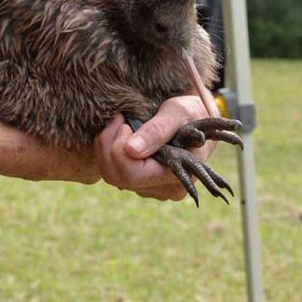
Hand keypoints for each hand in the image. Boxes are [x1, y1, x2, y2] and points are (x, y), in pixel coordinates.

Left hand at [93, 96, 214, 201]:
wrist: (195, 119)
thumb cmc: (191, 113)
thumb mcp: (178, 112)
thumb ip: (157, 130)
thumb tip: (131, 150)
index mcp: (178, 175)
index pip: (133, 174)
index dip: (119, 149)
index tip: (124, 123)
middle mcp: (164, 189)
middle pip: (118, 177)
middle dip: (109, 146)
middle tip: (118, 119)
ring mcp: (151, 188)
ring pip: (112, 175)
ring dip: (106, 147)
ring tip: (119, 124)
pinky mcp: (140, 183)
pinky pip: (113, 173)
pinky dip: (108, 152)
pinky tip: (118, 135)